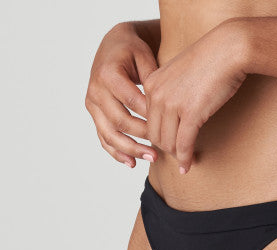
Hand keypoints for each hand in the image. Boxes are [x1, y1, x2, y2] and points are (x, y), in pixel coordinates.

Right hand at [85, 22, 158, 167]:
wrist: (113, 46)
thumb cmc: (133, 51)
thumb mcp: (145, 57)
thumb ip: (153, 82)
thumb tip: (165, 110)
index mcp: (108, 74)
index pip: (132, 102)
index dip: (150, 117)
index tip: (170, 129)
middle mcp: (95, 90)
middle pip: (119, 121)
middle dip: (142, 137)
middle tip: (162, 150)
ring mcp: (93, 104)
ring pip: (109, 134)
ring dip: (131, 149)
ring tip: (152, 158)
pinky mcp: (94, 114)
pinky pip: (103, 137)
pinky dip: (117, 152)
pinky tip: (132, 163)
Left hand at [143, 20, 248, 173]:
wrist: (228, 49)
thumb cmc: (212, 60)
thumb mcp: (182, 74)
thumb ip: (173, 91)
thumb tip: (177, 113)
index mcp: (152, 83)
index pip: (149, 120)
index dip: (159, 137)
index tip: (170, 145)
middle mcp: (157, 94)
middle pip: (155, 134)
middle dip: (167, 150)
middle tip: (179, 157)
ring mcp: (172, 104)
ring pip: (168, 142)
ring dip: (177, 156)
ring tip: (186, 162)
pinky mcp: (190, 113)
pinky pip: (183, 143)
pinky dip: (185, 158)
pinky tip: (188, 165)